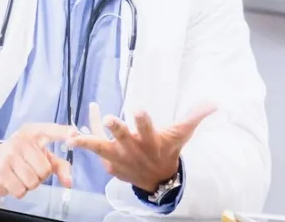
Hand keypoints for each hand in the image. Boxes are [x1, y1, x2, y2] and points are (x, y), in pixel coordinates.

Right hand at [0, 123, 77, 198]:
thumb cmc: (21, 156)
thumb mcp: (40, 155)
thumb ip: (59, 166)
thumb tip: (69, 182)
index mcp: (32, 133)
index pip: (50, 130)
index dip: (62, 132)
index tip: (74, 133)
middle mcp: (20, 142)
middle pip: (44, 170)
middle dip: (39, 176)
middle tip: (29, 170)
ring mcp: (8, 156)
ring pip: (32, 183)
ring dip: (29, 185)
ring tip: (20, 175)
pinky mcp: (0, 172)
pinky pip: (20, 191)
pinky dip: (18, 191)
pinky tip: (12, 181)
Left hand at [68, 103, 216, 192]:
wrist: (158, 181)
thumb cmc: (168, 150)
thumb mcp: (181, 134)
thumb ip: (194, 116)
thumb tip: (214, 103)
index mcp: (150, 140)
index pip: (147, 128)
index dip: (142, 119)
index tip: (137, 109)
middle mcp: (133, 148)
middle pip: (123, 137)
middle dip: (115, 128)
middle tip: (108, 118)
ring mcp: (118, 157)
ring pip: (100, 147)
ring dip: (85, 141)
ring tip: (70, 136)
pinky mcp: (108, 163)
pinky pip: (93, 147)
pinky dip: (81, 139)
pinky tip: (70, 131)